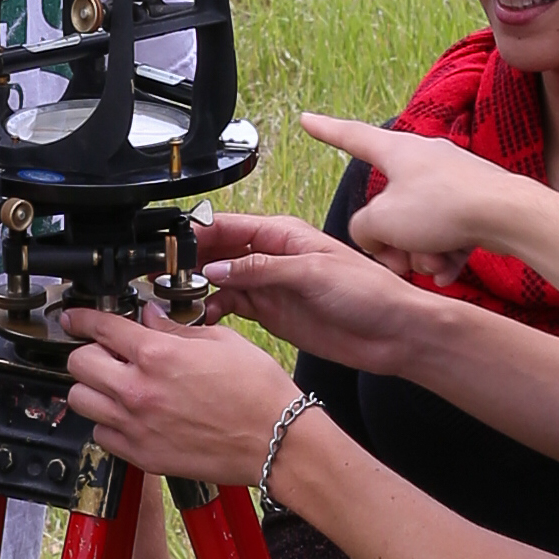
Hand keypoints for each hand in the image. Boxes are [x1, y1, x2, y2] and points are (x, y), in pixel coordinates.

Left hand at [64, 305, 300, 489]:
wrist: (276, 441)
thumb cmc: (258, 392)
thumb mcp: (220, 341)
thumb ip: (174, 330)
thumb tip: (148, 317)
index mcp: (157, 355)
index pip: (99, 327)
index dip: (82, 317)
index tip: (75, 318)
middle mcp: (138, 391)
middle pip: (78, 363)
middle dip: (88, 351)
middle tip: (105, 352)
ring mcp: (136, 427)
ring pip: (80, 400)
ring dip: (92, 388)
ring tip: (114, 385)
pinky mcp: (142, 455)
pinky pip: (100, 435)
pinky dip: (107, 423)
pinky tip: (128, 415)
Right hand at [192, 210, 432, 370]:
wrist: (395, 333)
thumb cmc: (369, 292)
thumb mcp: (312, 273)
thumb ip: (261, 269)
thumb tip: (215, 266)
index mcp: (283, 234)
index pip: (228, 226)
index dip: (196, 234)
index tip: (170, 248)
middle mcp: (271, 256)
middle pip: (216, 252)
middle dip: (189, 262)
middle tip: (163, 277)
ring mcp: (269, 285)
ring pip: (218, 280)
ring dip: (197, 288)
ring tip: (177, 301)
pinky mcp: (271, 312)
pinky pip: (230, 306)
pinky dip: (212, 311)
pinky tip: (201, 318)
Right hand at [293, 113, 512, 278]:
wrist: (508, 215)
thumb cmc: (444, 209)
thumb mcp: (382, 223)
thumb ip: (363, 229)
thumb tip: (376, 237)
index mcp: (397, 150)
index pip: (350, 136)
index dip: (324, 130)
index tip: (306, 119)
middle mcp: (424, 158)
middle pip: (388, 205)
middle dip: (391, 241)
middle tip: (398, 262)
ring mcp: (453, 178)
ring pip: (420, 225)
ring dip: (421, 254)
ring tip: (434, 268)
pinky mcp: (476, 201)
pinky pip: (447, 232)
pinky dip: (446, 254)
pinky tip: (452, 272)